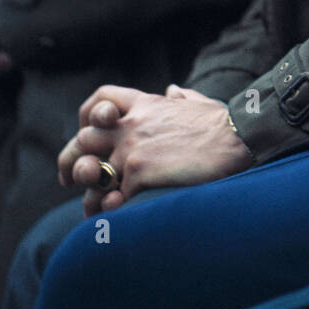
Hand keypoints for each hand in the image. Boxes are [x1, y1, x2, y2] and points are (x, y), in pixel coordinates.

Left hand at [58, 84, 252, 215]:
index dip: (88, 115)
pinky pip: (110, 197)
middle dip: (72, 159)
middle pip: (83, 139)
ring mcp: (132, 149)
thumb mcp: (199, 102)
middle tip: (70, 178)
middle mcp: (131, 124)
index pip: (102, 99)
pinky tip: (115, 217)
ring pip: (89, 172)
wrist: (237, 138)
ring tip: (94, 205)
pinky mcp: (138, 174)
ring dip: (88, 191)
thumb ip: (181, 97)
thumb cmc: (223, 124)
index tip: (89, 132)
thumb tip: (173, 90)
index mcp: (145, 104)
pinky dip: (109, 210)